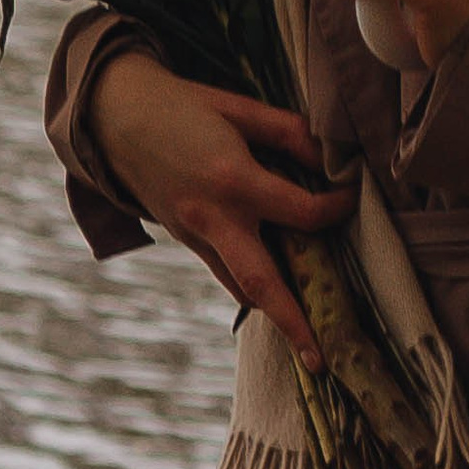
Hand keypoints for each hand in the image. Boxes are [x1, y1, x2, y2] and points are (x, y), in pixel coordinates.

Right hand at [87, 53, 352, 368]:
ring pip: (240, 287)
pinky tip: (276, 295)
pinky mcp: (185, 240)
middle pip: (260, 282)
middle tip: (320, 361)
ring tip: (307, 340)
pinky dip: (251, 286)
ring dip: (273, 312)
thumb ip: (288, 132)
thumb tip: (331, 157)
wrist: (115, 119)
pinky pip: (223, 273)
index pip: (300, 212)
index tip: (353, 199)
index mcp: (232, 181)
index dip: (335, 208)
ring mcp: (195, 236)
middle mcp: (213, 219)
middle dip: (293, 322)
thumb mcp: (240, 108)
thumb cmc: (184, 107)